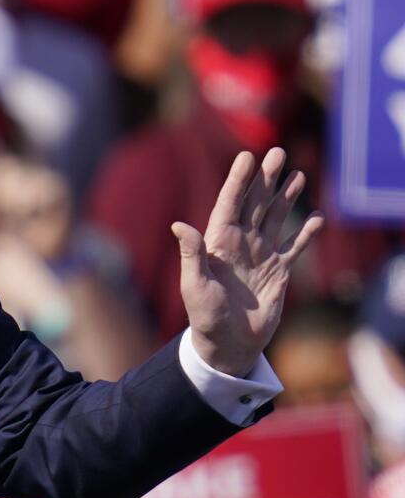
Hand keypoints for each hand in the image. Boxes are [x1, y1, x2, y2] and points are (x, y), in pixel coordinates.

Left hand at [171, 148, 323, 376]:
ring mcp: (261, 256)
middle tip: (277, 152)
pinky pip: (295, 247)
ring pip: (276, 219)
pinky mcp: (278, 272)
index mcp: (218, 243)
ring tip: (296, 174)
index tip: (246, 157)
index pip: (229, 204)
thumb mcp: (195, 286)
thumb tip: (178, 224)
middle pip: (255, 204)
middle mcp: (240, 244)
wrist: (227, 345)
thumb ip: (191, 254)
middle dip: (265, 179)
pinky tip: (317, 219)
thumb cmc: (205, 317)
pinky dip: (306, 235)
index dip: (238, 181)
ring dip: (285, 198)